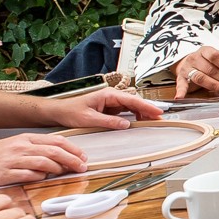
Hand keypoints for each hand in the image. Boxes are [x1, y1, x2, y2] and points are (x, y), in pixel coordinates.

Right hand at [0, 132, 89, 187]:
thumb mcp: (13, 146)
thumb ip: (34, 150)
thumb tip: (56, 159)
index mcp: (24, 138)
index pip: (56, 141)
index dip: (73, 149)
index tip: (83, 157)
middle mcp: (20, 147)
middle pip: (54, 151)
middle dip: (72, 159)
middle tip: (82, 168)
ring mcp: (12, 160)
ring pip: (45, 163)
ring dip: (59, 170)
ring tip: (66, 174)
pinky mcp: (5, 174)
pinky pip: (29, 176)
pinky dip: (40, 178)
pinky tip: (44, 180)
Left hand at [39, 88, 161, 129]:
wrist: (58, 111)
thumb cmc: (70, 112)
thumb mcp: (89, 119)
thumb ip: (108, 121)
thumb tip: (126, 124)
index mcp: (107, 95)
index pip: (131, 100)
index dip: (146, 106)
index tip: (157, 111)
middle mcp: (111, 96)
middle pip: (134, 102)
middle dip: (148, 109)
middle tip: (159, 119)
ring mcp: (110, 102)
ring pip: (131, 106)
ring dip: (142, 113)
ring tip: (152, 121)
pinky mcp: (109, 108)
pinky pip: (125, 111)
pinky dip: (134, 115)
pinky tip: (139, 121)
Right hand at [174, 45, 218, 96]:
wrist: (187, 64)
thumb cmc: (204, 63)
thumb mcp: (217, 61)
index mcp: (205, 51)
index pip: (215, 56)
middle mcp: (195, 59)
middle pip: (210, 69)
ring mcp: (187, 69)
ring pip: (200, 77)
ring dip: (213, 85)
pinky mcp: (181, 79)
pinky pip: (181, 85)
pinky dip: (181, 91)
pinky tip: (181, 97)